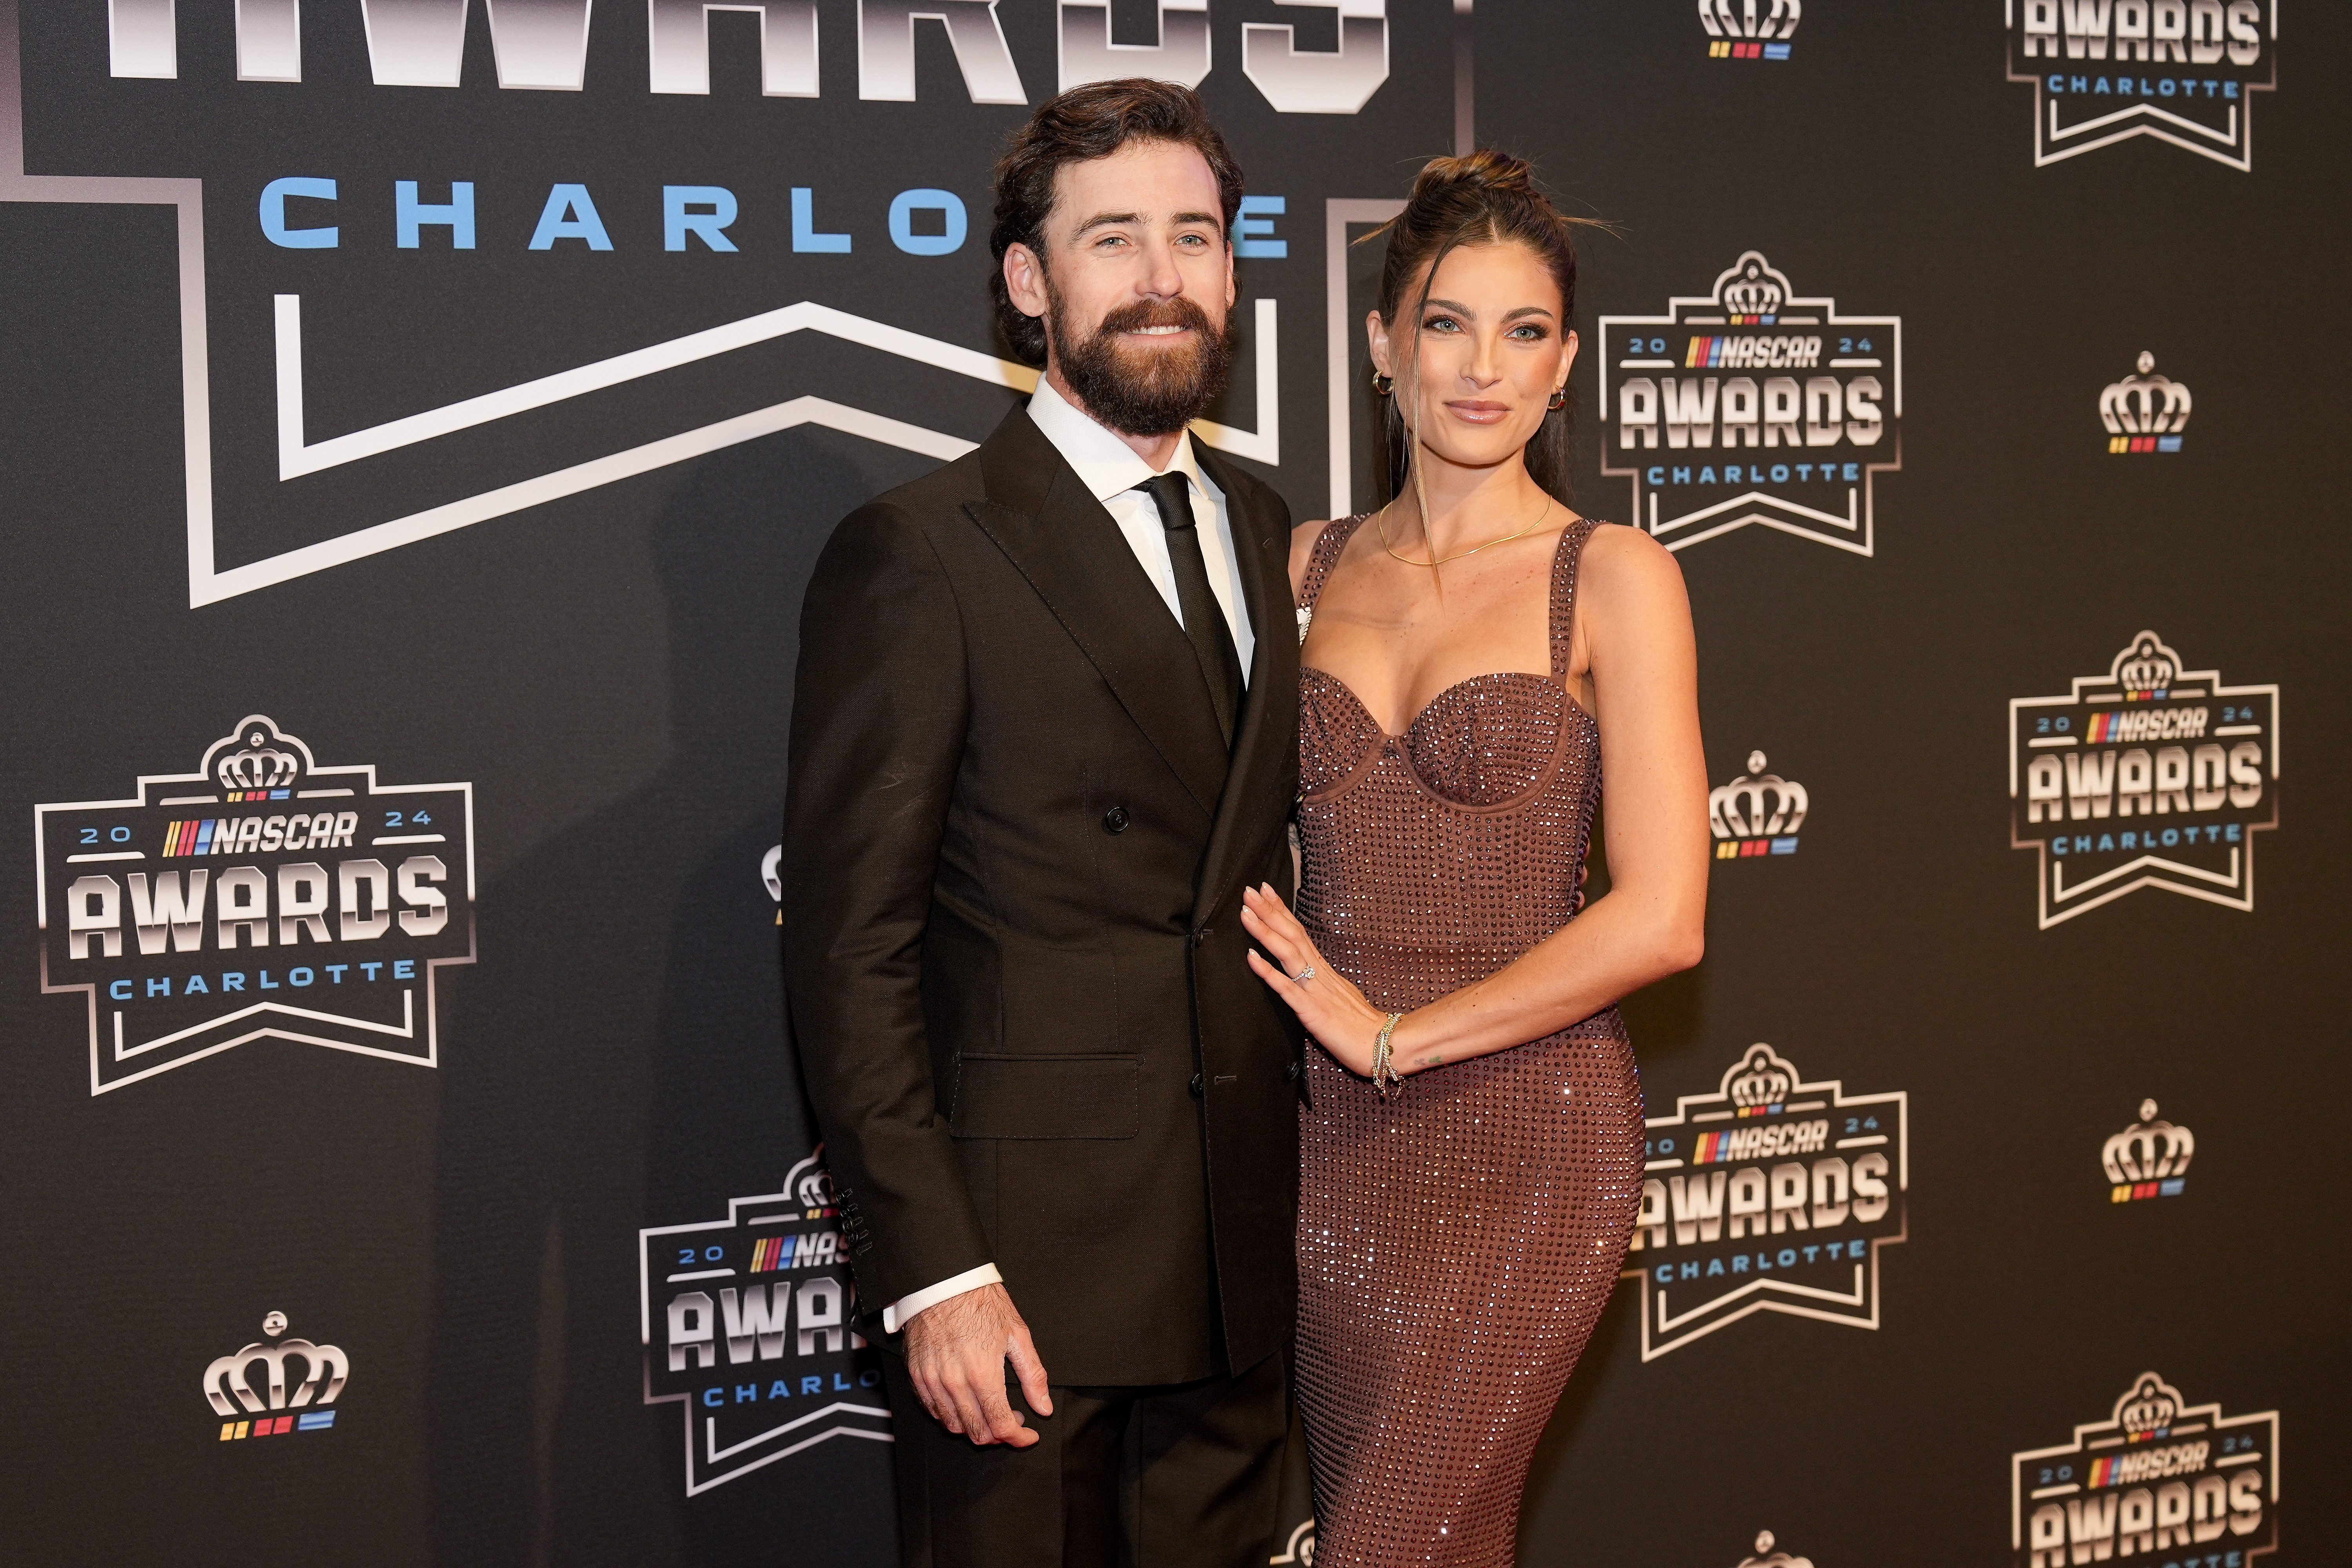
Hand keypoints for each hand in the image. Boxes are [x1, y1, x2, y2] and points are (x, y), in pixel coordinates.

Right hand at [901, 1282, 1052, 1446]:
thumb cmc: (982, 1303)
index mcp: (983, 1374)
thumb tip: (1044, 1408)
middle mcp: (955, 1383)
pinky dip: (952, 1415)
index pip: (1001, 1426)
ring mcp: (932, 1381)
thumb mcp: (1017, 1334)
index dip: (1019, 1438)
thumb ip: (1033, 1376)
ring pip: (954, 1426)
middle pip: (977, 1432)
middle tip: (1013, 1419)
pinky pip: (933, 1410)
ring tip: (990, 1409)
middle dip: (999, 1436)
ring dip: (976, 1427)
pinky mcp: (917, 1376)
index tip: (1029, 1435)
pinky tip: (966, 1401)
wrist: (944, 1281)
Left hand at [1240, 882, 1392, 1078]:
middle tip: (1250, 890)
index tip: (1266, 891)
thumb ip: (1324, 981)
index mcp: (1325, 970)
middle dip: (1270, 911)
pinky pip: (1286, 988)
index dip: (1282, 911)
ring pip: (1288, 953)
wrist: (1382, 1045)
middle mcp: (1319, 973)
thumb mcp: (1341, 994)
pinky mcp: (1312, 1011)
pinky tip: (1251, 957)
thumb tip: (1310, 972)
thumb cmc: (1362, 1024)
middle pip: (1292, 935)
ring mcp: (1315, 990)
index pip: (1299, 933)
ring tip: (1246, 913)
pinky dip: (1268, 971)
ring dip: (1265, 931)